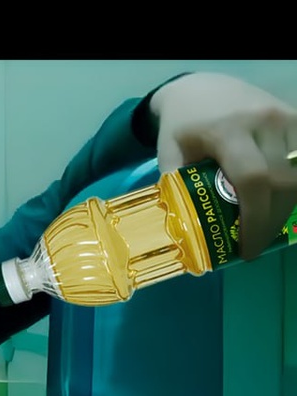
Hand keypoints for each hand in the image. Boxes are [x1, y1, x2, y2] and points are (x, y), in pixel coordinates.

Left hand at [151, 72, 296, 259]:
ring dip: (285, 207)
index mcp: (225, 130)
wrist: (200, 88)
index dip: (255, 218)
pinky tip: (279, 203)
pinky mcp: (296, 118)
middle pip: (281, 181)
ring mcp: (284, 117)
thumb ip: (178, 189)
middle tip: (255, 245)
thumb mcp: (170, 155)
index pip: (253, 179)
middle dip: (270, 221)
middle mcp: (262, 121)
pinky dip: (294, 186)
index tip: (246, 248)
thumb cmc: (182, 126)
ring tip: (265, 226)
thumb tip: (189, 233)